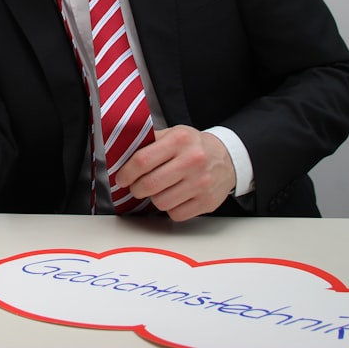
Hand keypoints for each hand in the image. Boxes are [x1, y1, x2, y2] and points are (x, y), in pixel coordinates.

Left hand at [114, 125, 235, 221]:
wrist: (227, 158)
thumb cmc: (194, 147)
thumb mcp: (174, 134)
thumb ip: (150, 142)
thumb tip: (121, 154)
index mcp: (179, 140)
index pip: (142, 160)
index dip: (127, 173)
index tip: (122, 178)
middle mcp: (192, 160)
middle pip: (149, 184)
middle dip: (136, 189)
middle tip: (136, 187)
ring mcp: (201, 182)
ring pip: (161, 202)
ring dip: (154, 198)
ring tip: (159, 190)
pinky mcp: (207, 201)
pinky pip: (176, 214)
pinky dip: (171, 208)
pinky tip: (174, 197)